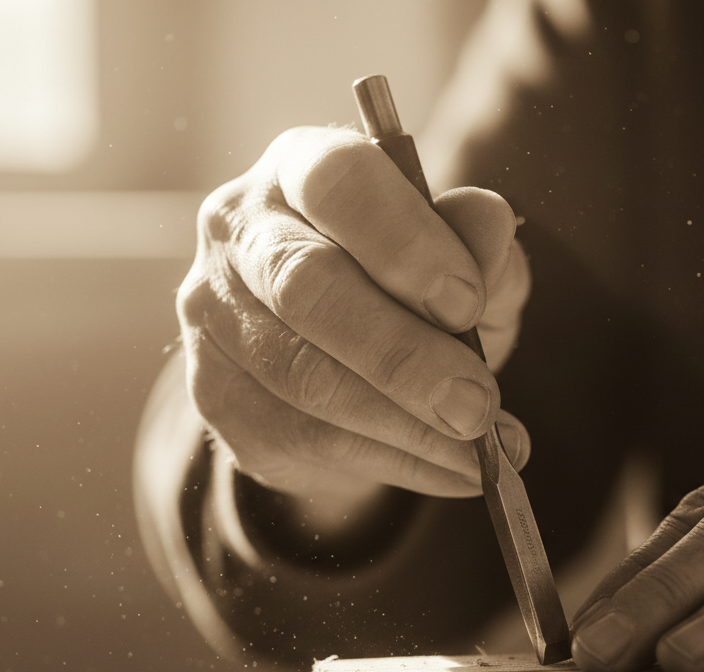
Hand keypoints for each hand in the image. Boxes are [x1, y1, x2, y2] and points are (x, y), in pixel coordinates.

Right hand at [176, 126, 531, 516]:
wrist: (343, 361)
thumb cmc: (410, 286)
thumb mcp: (462, 259)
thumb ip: (477, 240)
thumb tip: (490, 222)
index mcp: (303, 167)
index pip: (339, 183)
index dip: (405, 243)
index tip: (468, 304)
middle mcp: (239, 228)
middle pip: (308, 287)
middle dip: (404, 355)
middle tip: (476, 405)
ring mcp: (214, 312)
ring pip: (304, 376)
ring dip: (405, 424)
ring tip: (481, 449)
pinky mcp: (214, 392)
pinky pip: (302, 437)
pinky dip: (391, 462)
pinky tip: (451, 471)